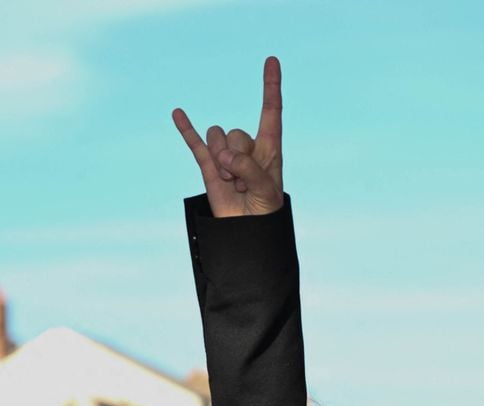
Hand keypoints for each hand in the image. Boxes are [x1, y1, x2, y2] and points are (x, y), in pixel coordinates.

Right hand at [172, 56, 282, 216]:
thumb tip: (223, 155)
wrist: (247, 232)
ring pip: (217, 138)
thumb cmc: (265, 212)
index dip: (271, 86)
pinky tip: (178, 113)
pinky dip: (186, 129)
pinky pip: (195, 143)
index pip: (271, 111)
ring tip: (232, 185)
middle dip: (238, 160)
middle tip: (246, 185)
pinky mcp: (209, 167)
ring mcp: (226, 156)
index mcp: (269, 149)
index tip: (272, 61)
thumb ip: (249, 169)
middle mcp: (248, 148)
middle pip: (237, 133)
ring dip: (222, 163)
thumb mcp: (266, 190)